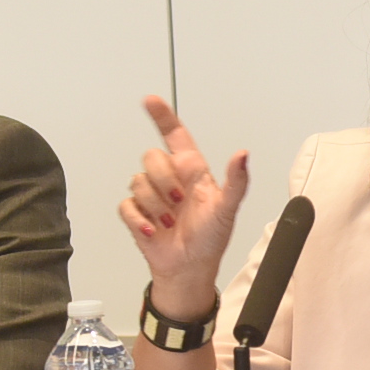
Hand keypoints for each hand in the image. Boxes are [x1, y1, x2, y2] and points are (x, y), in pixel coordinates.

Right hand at [118, 94, 249, 320]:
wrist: (189, 269)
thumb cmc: (211, 238)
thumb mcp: (228, 209)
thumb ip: (237, 181)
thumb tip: (243, 154)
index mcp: (191, 171)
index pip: (175, 135)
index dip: (162, 116)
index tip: (150, 100)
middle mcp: (169, 179)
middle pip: (151, 157)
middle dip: (164, 180)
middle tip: (179, 202)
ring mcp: (151, 196)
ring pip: (138, 181)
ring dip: (156, 205)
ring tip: (170, 222)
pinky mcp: (136, 214)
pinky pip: (126, 205)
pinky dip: (139, 219)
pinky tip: (153, 229)